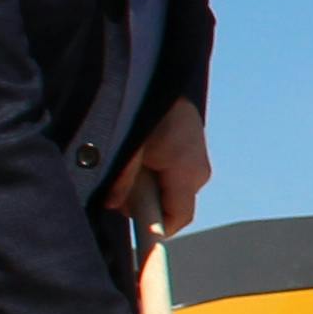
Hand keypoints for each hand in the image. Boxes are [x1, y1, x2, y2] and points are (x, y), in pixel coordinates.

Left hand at [104, 100, 209, 235]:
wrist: (160, 74)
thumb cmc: (146, 109)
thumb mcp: (128, 148)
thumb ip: (122, 181)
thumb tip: (115, 206)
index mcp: (187, 173)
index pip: (176, 220)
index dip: (155, 234)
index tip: (134, 239)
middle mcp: (198, 169)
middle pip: (171, 205)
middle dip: (143, 204)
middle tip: (118, 190)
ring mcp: (196, 158)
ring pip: (169, 187)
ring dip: (146, 185)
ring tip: (127, 164)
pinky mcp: (190, 148)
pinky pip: (171, 172)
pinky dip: (152, 170)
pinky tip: (137, 154)